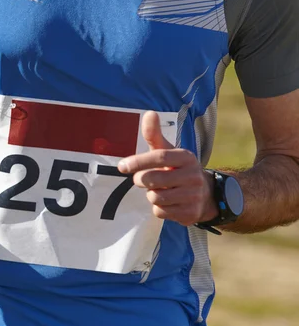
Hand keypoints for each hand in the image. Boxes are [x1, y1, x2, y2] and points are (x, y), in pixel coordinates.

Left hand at [117, 111, 217, 226]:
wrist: (203, 194)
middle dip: (140, 180)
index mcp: (186, 157)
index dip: (138, 161)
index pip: (159, 157)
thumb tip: (149, 113)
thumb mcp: (167, 151)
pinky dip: (157, 208)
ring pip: (156, 197)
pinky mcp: (190, 212)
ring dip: (150, 195)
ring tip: (158, 190)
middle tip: (140, 180)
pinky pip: (161, 212)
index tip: (121, 166)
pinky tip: (166, 202)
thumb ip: (154, 135)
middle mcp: (193, 175)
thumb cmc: (176, 169)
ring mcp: (193, 195)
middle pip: (153, 179)